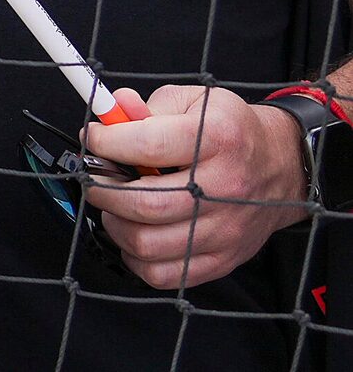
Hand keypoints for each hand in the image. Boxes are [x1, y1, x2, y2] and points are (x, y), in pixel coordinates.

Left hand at [84, 85, 311, 288]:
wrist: (281, 165)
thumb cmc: (228, 129)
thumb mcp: (193, 100)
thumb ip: (148, 106)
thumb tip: (113, 107)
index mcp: (218, 138)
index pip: (148, 146)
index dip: (107, 143)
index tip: (93, 138)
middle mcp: (225, 186)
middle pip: (145, 204)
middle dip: (103, 190)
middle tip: (95, 177)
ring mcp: (226, 228)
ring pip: (149, 244)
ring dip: (115, 225)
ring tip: (114, 205)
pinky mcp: (224, 258)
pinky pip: (165, 274)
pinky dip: (136, 258)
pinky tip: (134, 232)